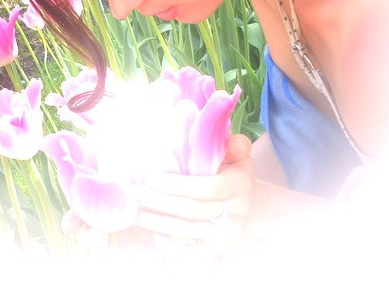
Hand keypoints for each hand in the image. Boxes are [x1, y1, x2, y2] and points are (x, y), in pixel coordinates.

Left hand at [135, 134, 255, 250]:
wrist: (252, 207)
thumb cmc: (236, 173)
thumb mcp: (239, 155)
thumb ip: (235, 144)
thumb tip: (230, 135)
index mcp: (238, 186)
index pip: (206, 188)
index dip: (176, 185)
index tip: (150, 177)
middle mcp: (234, 212)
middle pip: (192, 210)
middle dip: (161, 202)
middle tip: (136, 193)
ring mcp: (226, 233)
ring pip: (188, 230)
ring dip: (159, 223)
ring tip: (136, 213)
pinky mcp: (219, 248)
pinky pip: (193, 252)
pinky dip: (173, 246)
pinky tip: (154, 235)